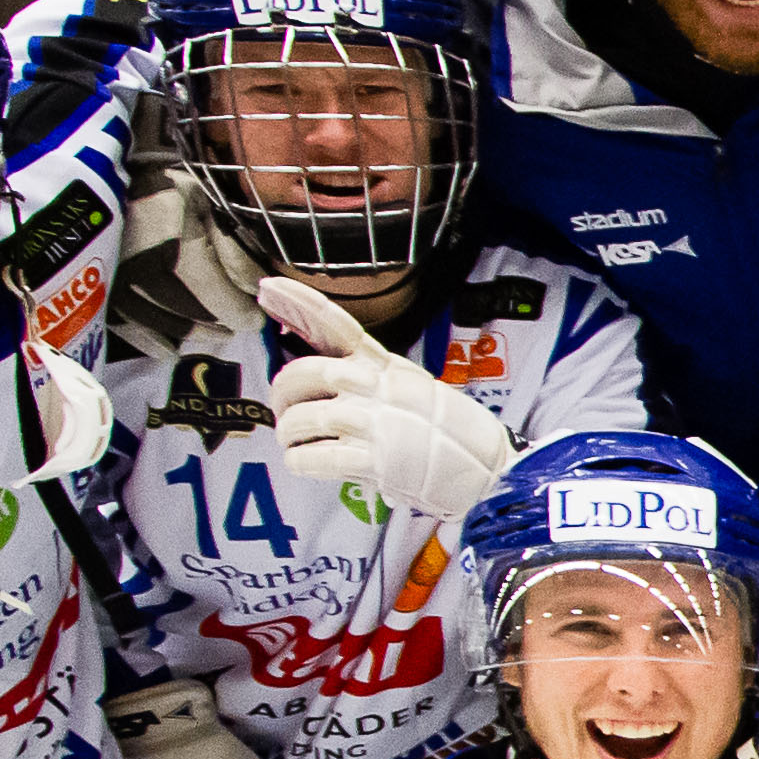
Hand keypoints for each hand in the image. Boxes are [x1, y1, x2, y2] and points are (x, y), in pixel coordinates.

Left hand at [261, 278, 513, 513]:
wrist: (491, 470)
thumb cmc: (453, 434)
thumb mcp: (414, 388)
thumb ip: (371, 376)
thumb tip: (323, 370)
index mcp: (387, 367)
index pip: (338, 325)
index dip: (300, 303)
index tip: (267, 288)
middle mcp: (379, 387)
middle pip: (304, 372)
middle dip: (283, 394)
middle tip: (285, 412)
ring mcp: (377, 422)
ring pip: (303, 418)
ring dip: (289, 434)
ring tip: (297, 444)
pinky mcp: (377, 460)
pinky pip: (314, 458)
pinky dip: (299, 462)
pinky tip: (305, 463)